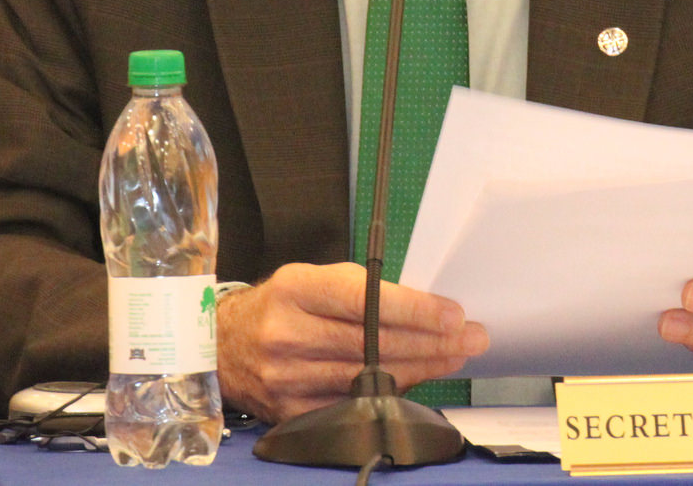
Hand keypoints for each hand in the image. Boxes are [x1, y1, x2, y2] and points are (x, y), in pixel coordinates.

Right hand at [216, 262, 487, 422]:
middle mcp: (287, 333)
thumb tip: (423, 311)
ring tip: (454, 357)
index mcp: (294, 289)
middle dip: (431, 341)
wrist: (222, 345)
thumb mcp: (311, 280)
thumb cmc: (279, 306)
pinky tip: (415, 381)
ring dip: (420, 368)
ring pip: (367, 377)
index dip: (412, 309)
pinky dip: (389, 393)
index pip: (362, 298)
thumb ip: (359, 290)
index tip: (452, 314)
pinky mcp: (291, 412)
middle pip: (372, 343)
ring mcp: (287, 378)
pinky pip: (352, 405)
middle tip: (470, 338)